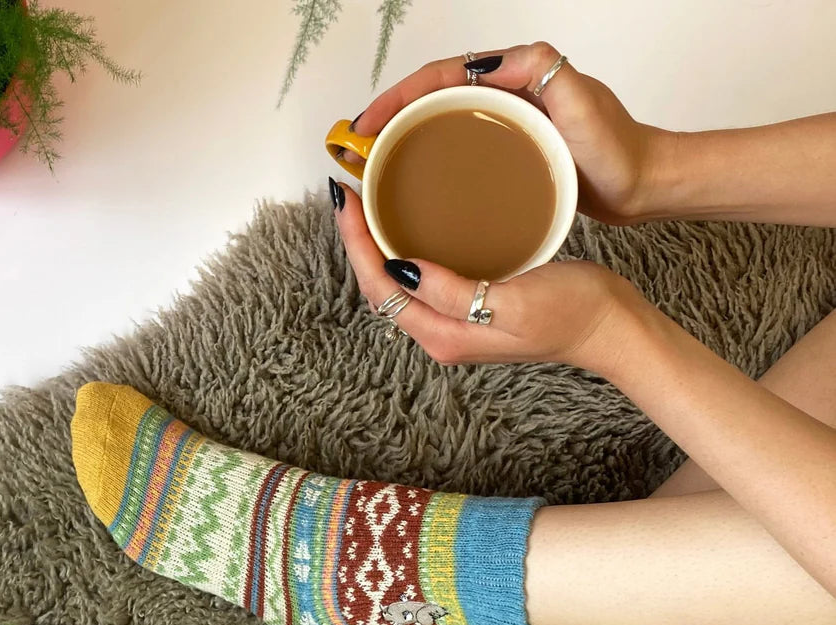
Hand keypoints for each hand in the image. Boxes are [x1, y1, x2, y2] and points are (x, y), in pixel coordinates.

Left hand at [332, 182, 637, 373]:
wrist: (610, 327)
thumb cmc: (573, 312)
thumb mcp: (514, 302)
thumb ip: (454, 292)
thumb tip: (401, 270)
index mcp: (444, 335)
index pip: (380, 288)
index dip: (356, 243)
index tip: (345, 198)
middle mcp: (441, 333)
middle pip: (380, 287)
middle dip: (357, 241)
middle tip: (348, 191)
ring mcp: (453, 323)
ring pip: (396, 283)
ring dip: (376, 244)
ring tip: (366, 201)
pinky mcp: (468, 309)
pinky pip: (420, 279)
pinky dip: (403, 249)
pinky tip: (405, 223)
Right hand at [344, 42, 665, 225]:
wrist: (645, 182)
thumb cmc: (619, 149)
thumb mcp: (581, 103)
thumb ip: (542, 71)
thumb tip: (485, 63)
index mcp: (517, 73)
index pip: (441, 76)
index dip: (398, 97)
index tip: (366, 123)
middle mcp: (507, 91)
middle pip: (432, 96)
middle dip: (389, 116)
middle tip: (356, 147)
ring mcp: (506, 122)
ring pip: (440, 122)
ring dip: (403, 139)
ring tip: (372, 166)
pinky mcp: (509, 151)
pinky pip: (458, 147)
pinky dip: (429, 158)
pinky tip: (413, 184)